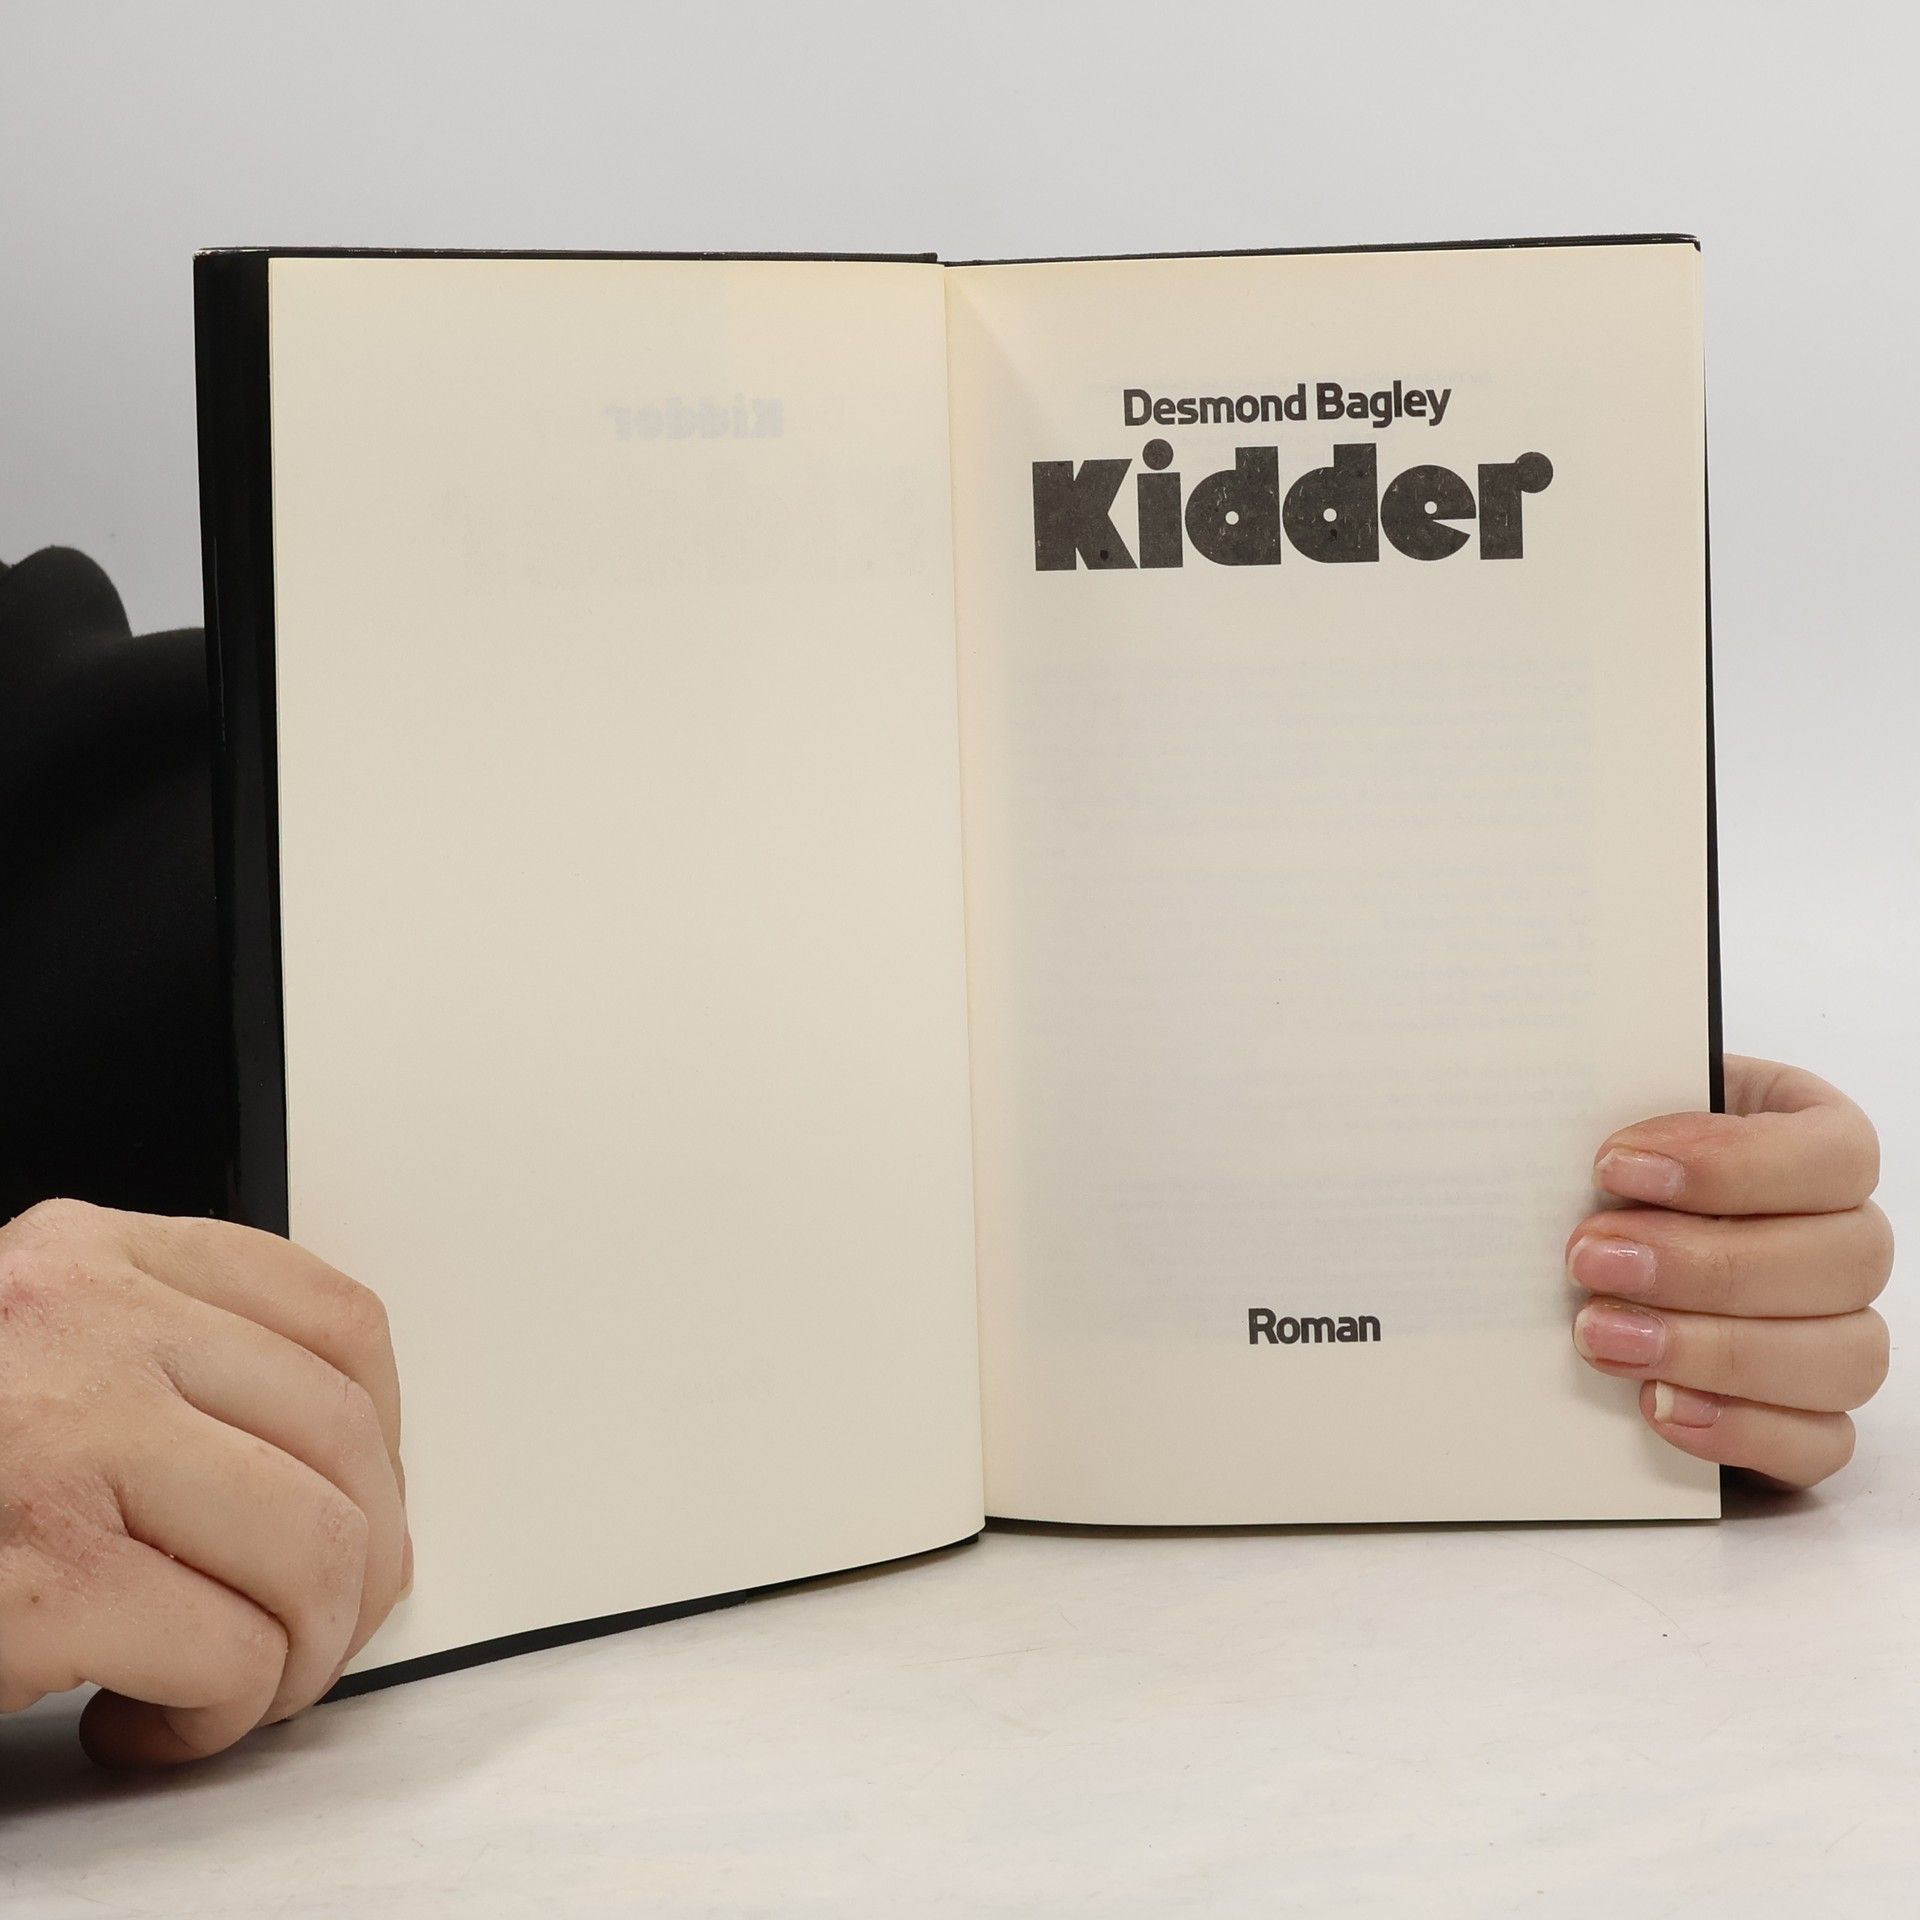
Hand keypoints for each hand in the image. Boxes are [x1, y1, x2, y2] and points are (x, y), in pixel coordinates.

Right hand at [0, 1199, 409, 1765]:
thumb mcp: (29, 1358)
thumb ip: (161, 1366)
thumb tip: (346, 1468)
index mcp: (87, 1260)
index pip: (335, 1319)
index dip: (383, 1439)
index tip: (366, 1507)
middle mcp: (80, 1323)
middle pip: (344, 1442)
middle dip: (361, 1569)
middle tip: (314, 1634)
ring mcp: (57, 1438)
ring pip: (314, 1546)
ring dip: (303, 1654)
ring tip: (240, 1686)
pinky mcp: (33, 1574)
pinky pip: (229, 1651)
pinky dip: (220, 1716)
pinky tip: (149, 1721)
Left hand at [1566, 1056, 1892, 1488]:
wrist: (1588, 1229)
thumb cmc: (1614, 1164)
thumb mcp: (1613, 1113)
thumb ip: (1617, 1111)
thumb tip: (1586, 1150)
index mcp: (1815, 1142)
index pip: (1837, 1154)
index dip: (1735, 1163)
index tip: (1613, 1165)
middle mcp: (1847, 1238)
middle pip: (1845, 1261)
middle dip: (1703, 1264)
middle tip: (1590, 1258)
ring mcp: (1842, 1331)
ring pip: (1844, 1357)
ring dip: (1714, 1351)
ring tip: (1601, 1336)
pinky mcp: (1811, 1413)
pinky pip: (1821, 1442)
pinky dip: (1742, 1428)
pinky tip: (1656, 1405)